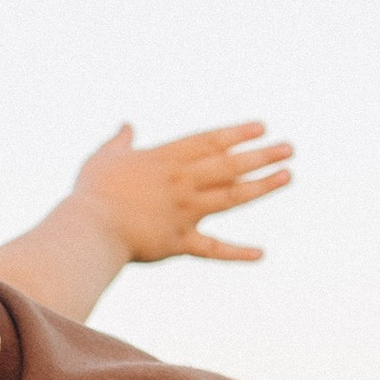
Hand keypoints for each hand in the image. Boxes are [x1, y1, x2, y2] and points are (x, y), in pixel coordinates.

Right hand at [72, 118, 291, 267]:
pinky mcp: (179, 243)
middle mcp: (182, 183)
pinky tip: (260, 253)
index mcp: (166, 160)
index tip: (262, 127)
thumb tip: (127, 125)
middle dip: (261, 155)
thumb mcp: (104, 158)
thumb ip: (120, 142)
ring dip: (261, 187)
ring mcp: (184, 213)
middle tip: (289, 148)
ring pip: (231, 198)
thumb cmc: (92, 192)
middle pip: (229, 166)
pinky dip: (236, 252)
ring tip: (287, 176)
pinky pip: (213, 249)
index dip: (236, 134)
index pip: (209, 142)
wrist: (90, 228)